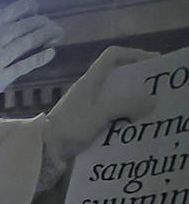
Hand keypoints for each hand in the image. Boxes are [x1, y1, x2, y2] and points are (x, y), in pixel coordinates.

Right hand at [0, 0, 63, 114]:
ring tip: (58, 33)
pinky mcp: (5, 77)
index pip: (13, 11)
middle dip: (42, 22)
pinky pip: (26, 64)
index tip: (36, 9)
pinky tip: (51, 52)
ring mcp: (1, 59)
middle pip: (27, 26)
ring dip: (47, 35)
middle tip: (50, 24)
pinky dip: (41, 58)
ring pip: (30, 42)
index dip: (29, 7)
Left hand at [46, 46, 157, 165]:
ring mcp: (87, 106)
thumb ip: (126, 105)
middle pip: (117, 76)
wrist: (45, 150)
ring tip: (152, 108)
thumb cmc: (70, 126)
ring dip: (132, 100)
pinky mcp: (87, 122)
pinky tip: (136, 124)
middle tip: (158, 89)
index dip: (133, 54)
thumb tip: (153, 100)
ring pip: (115, 96)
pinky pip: (110, 113)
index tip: (153, 62)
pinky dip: (124, 115)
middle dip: (137, 80)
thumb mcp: (100, 114)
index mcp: (89, 81)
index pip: (112, 56)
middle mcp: (89, 90)